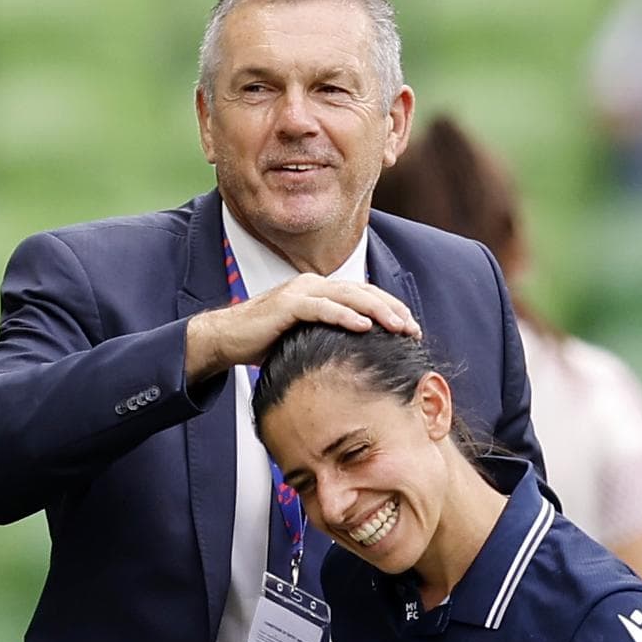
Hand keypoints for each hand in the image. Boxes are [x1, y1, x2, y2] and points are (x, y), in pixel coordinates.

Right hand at [185, 274, 420, 382]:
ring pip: (348, 296)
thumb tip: (359, 356)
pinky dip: (345, 315)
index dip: (390, 309)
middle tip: (413, 328)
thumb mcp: (305, 337)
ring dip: (377, 310)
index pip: (364, 296)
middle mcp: (314, 285)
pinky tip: (364, 325)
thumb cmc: (266, 340)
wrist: (227, 338)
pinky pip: (322, 307)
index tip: (412, 328)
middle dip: (392, 310)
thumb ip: (329, 336)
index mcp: (321, 291)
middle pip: (363, 292)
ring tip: (398, 325)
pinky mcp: (288, 304)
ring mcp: (301, 292)